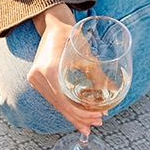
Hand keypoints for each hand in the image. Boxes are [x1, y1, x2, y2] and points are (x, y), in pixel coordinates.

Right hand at [27, 4, 103, 135]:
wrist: (53, 25)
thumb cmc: (70, 35)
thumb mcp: (87, 55)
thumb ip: (99, 75)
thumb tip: (114, 91)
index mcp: (49, 70)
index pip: (65, 101)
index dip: (82, 113)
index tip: (98, 116)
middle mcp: (38, 77)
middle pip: (61, 106)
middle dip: (80, 118)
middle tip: (96, 123)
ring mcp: (35, 80)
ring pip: (56, 105)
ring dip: (73, 115)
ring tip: (89, 124)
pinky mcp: (37, 81)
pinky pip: (53, 99)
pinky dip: (65, 108)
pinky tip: (76, 116)